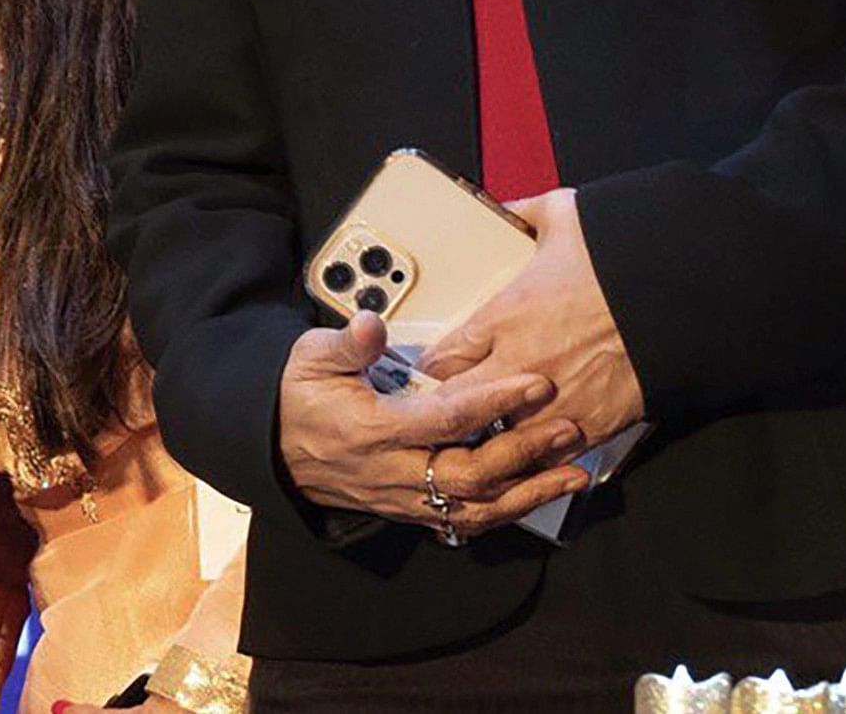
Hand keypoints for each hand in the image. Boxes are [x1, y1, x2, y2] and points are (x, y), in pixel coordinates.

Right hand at [272, 310, 590, 540]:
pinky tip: (537, 496)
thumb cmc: (296, 396)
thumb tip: (370, 324)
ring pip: (474, 508)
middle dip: (526, 453)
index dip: (494, 402)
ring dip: (528, 493)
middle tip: (568, 427)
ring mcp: (402, 498)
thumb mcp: (310, 357)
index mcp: (372, 430)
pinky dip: (505, 512)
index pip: (445, 420)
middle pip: (471, 475)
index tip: (536, 383)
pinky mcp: (409, 509)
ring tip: (573, 474)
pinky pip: (463, 522)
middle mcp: (392, 471)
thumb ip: (347, 343)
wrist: (272, 448)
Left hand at [414, 188, 644, 449]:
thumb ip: (525, 213)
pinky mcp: (592, 425)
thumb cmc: (628, 258)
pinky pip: (549, 454)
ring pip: (500, 440)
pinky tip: (540, 441)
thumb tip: (507, 207)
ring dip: (496, 433)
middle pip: (457, 407)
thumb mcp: (566, 216)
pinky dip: (542, 451)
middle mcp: (522, 364)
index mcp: (507, 316)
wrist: (688, 298)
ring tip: (498, 427)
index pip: (441, 359)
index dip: (436, 367)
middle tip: (454, 407)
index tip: (439, 367)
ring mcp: (556, 400)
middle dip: (452, 408)